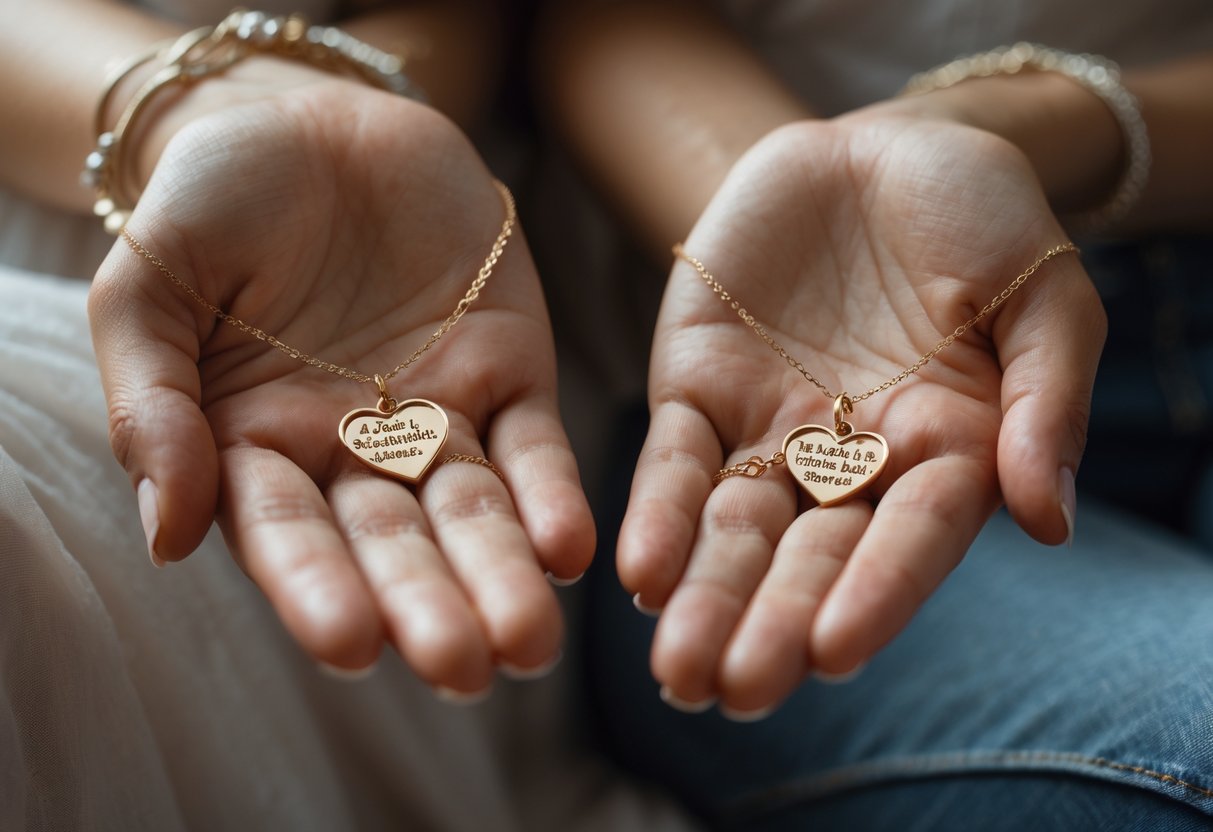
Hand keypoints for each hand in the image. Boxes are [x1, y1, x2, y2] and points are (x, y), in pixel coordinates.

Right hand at [89, 79, 593, 693]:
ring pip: (474, 509)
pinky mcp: (509, 370)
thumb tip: (166, 534)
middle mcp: (355, 452)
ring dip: (505, 573)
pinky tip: (571, 548)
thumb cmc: (211, 202)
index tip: (349, 644)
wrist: (312, 122)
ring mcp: (440, 415)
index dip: (318, 587)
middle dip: (431, 605)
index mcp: (259, 449)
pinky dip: (553, 494)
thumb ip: (154, 404)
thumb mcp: (148, 289)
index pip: (289, 534)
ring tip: (532, 640)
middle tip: (467, 671)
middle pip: (396, 541)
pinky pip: (535, 442)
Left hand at [619, 114, 1104, 714]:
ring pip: (733, 525)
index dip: (875, 591)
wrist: (877, 150)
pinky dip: (657, 513)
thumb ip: (1044, 399)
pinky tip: (639, 574)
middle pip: (810, 554)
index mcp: (945, 451)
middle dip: (772, 619)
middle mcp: (851, 459)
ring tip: (676, 667)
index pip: (910, 537)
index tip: (834, 651)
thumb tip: (1049, 519)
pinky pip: (672, 459)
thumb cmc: (980, 215)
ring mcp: (769, 430)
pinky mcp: (698, 388)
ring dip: (705, 594)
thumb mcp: (1042, 291)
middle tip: (735, 690)